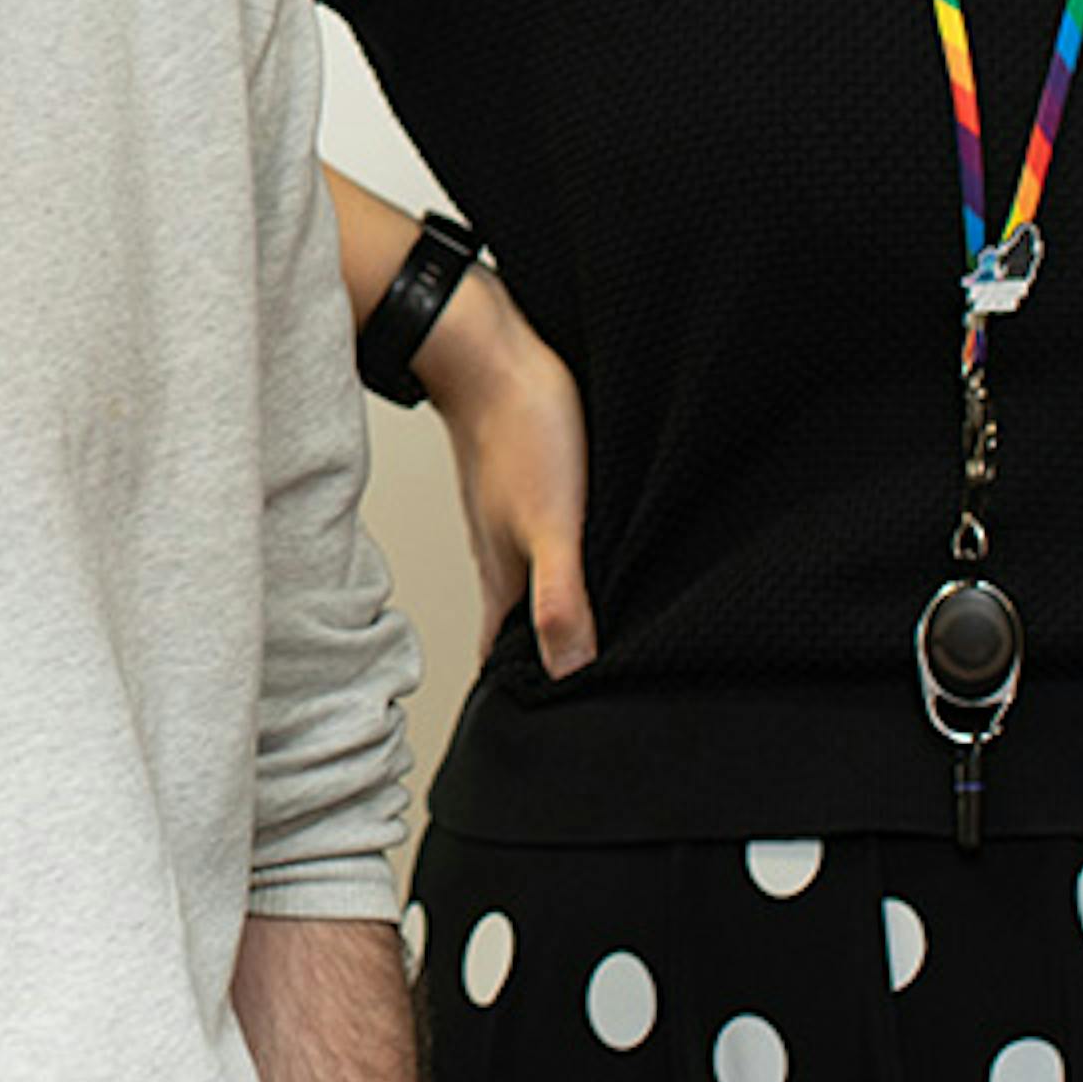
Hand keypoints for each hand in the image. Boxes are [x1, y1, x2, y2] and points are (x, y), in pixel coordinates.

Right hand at [432, 278, 595, 674]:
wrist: (491, 350)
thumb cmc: (520, 431)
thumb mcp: (551, 523)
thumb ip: (559, 596)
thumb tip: (570, 670)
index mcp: (502, 576)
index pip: (503, 657)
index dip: (522, 693)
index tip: (550, 731)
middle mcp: (502, 554)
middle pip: (517, 626)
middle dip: (541, 664)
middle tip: (579, 699)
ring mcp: (511, 520)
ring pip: (530, 585)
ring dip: (552, 616)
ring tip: (590, 642)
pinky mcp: (530, 488)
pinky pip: (543, 545)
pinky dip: (563, 569)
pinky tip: (590, 560)